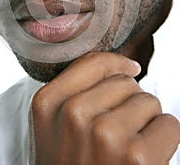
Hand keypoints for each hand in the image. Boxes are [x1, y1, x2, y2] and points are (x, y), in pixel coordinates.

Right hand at [29, 52, 179, 163]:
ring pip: (148, 101)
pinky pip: (169, 124)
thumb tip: (129, 66)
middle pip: (126, 81)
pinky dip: (164, 140)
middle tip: (115, 133)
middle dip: (129, 102)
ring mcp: (104, 134)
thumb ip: (78, 89)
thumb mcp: (56, 125)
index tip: (129, 71)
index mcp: (48, 103)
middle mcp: (74, 114)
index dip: (117, 65)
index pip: (95, 61)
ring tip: (126, 148)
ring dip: (146, 123)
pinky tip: (143, 160)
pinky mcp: (137, 157)